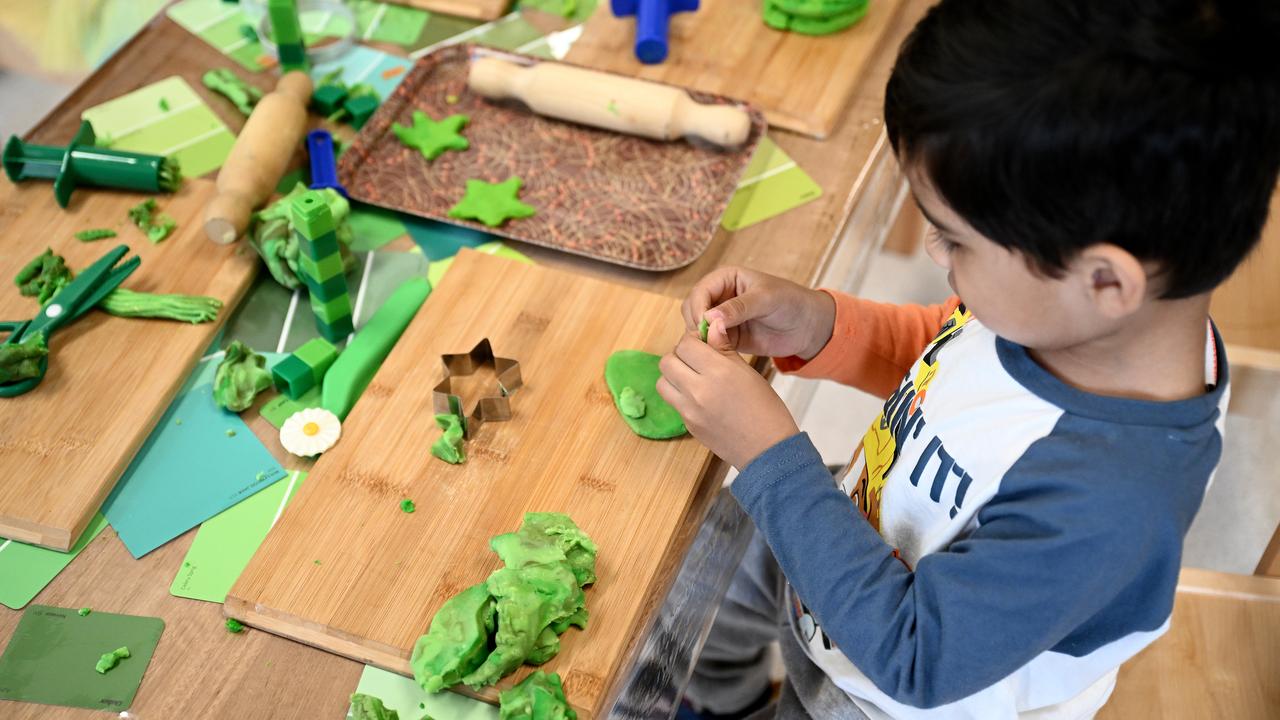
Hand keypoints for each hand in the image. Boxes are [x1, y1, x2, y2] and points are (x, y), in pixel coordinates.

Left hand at [658, 334, 798, 469]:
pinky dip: (680, 394)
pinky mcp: (687, 424)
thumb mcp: (747, 372)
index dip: (693, 339)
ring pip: (662, 382)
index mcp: (718, 371)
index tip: (703, 343)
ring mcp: (689, 410)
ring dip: (673, 375)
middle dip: (680, 355)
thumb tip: (712, 324)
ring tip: (693, 377)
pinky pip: (673, 401)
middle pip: (667, 361)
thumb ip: (724, 348)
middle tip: (696, 359)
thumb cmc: (766, 408)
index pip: (686, 343)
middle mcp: (698, 389)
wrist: (767, 450)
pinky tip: (699, 396)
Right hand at [681, 267, 834, 359]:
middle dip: (696, 324)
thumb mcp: (766, 300)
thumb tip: (709, 318)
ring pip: (697, 328)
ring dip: (701, 338)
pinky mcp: (727, 337)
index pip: (700, 291)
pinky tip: (719, 355)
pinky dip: (709, 350)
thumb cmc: (790, 302)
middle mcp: (719, 297)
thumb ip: (738, 308)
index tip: (704, 324)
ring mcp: (721, 319)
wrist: (808, 326)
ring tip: (716, 348)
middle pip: (692, 309)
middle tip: (708, 339)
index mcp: (725, 279)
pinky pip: (709, 343)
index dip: (699, 307)